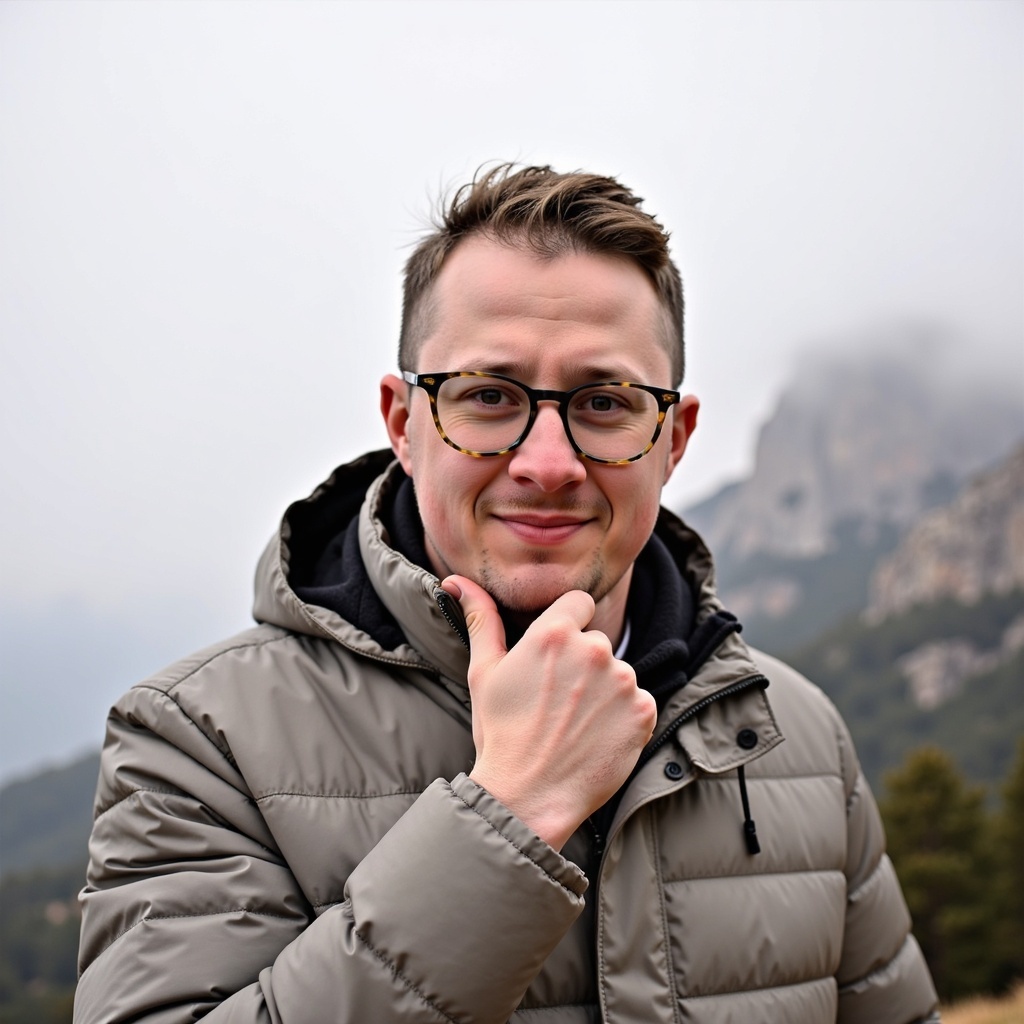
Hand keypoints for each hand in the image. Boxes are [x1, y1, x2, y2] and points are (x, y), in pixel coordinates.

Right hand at [442, 575, 656, 851]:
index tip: (554, 657)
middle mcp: (595, 649)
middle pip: (596, 642)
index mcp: (555, 633)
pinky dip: (623, 718)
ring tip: (574, 725)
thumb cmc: (500, 733)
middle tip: (556, 702)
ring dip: (603, 692)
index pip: (579, 603)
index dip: (567, 626)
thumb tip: (457, 581)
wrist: (528, 797)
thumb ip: (482, 619)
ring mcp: (623, 681)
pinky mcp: (644, 711)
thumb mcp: (484, 672)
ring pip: (617, 674)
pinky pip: (638, 703)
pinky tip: (595, 738)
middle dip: (582, 665)